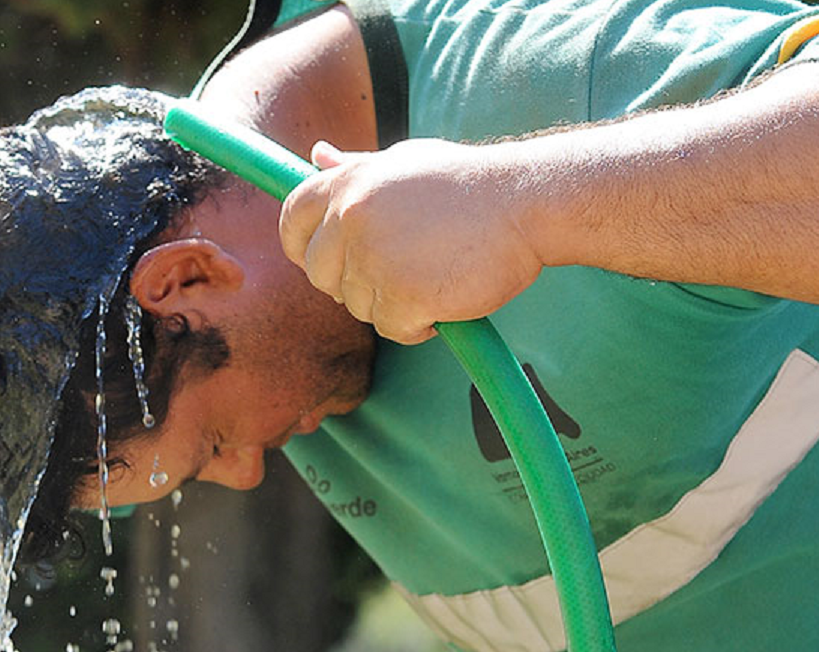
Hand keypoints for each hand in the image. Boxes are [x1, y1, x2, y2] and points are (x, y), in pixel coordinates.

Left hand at [279, 139, 543, 343]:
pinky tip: (445, 299)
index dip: (301, 246)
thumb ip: (356, 169)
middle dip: (351, 282)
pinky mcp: (403, 294)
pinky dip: (417, 325)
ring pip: (358, 305)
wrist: (527, 201)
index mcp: (347, 183)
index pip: (292, 220)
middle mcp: (352, 218)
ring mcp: (375, 257)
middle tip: (399, 272)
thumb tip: (316, 156)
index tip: (320, 260)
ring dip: (392, 303)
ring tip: (434, 275)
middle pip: (320, 274)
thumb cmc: (467, 184)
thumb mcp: (405, 163)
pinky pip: (392, 328)